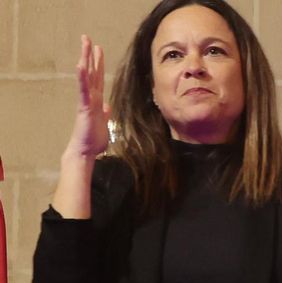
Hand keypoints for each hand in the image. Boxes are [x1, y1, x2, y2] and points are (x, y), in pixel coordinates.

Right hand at [66, 36, 108, 159]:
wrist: (86, 151)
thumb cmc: (93, 139)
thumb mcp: (104, 123)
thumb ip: (105, 113)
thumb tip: (108, 107)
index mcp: (96, 100)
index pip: (97, 78)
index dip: (98, 64)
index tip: (98, 50)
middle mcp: (91, 97)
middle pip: (91, 72)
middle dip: (90, 55)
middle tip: (88, 38)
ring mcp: (87, 100)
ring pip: (86, 76)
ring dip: (85, 59)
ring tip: (85, 44)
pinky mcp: (84, 106)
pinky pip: (83, 90)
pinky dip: (82, 78)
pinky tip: (80, 65)